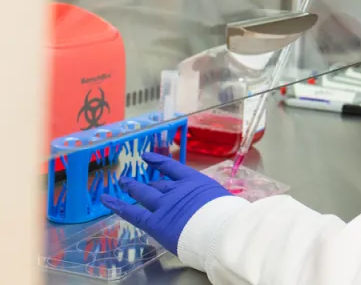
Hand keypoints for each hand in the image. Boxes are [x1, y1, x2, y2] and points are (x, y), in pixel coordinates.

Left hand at [101, 152, 233, 254]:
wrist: (219, 229)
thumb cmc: (227, 215)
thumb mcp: (222, 199)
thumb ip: (210, 200)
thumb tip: (212, 204)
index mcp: (194, 182)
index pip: (173, 168)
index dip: (158, 162)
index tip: (147, 157)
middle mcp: (176, 190)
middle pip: (158, 184)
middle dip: (147, 181)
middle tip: (136, 180)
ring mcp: (163, 205)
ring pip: (143, 193)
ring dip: (131, 187)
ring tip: (122, 183)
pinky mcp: (154, 222)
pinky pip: (132, 213)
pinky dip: (118, 205)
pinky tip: (107, 199)